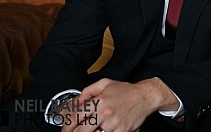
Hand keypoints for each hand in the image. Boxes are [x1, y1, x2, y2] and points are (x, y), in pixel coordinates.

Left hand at [61, 78, 178, 131]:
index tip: (65, 130)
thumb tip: (76, 101)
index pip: (76, 116)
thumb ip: (88, 91)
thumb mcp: (106, 83)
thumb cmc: (127, 91)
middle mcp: (105, 113)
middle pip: (81, 130)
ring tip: (92, 129)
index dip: (66, 126)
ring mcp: (113, 124)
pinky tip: (104, 129)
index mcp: (99, 101)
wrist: (145, 96)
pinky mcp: (121, 131)